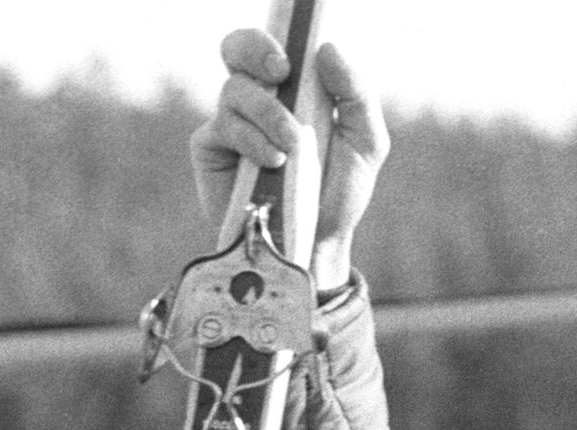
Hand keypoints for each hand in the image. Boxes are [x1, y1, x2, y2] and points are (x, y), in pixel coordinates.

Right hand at [190, 31, 389, 289]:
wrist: (318, 242)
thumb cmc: (339, 191)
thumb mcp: (365, 144)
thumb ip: (357, 95)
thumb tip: (328, 50)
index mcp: (291, 89)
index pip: (269, 45)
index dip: (270, 40)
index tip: (289, 61)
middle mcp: (256, 99)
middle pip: (234, 48)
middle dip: (254, 51)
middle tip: (280, 74)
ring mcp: (230, 122)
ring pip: (234, 90)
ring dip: (270, 116)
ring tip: (293, 150)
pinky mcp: (211, 149)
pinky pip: (224, 127)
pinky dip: (254, 143)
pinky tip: (274, 165)